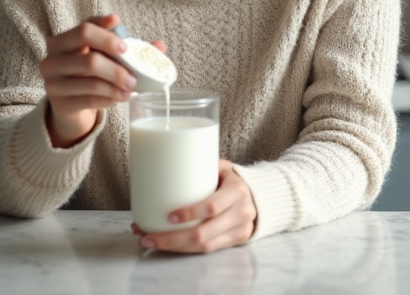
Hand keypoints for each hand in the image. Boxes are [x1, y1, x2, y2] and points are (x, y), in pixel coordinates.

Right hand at [40, 14, 165, 148]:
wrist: (68, 104)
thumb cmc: (88, 73)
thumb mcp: (102, 56)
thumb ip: (126, 47)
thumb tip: (160, 45)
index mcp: (62, 40)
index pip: (85, 29)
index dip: (108, 36)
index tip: (127, 45)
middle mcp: (52, 59)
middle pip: (90, 58)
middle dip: (118, 68)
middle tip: (135, 76)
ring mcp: (53, 82)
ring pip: (92, 81)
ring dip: (117, 86)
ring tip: (131, 89)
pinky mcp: (60, 103)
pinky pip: (90, 99)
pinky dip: (110, 98)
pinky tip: (120, 98)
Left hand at [132, 160, 256, 253]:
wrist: (262, 197)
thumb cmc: (234, 180)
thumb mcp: (224, 168)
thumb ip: (203, 165)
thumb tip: (168, 160)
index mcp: (237, 191)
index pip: (212, 206)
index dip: (190, 213)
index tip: (169, 216)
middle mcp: (241, 213)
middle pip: (204, 233)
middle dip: (172, 239)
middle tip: (147, 236)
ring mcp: (240, 230)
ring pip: (204, 247)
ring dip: (174, 248)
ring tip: (150, 242)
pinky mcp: (236, 242)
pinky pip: (208, 250)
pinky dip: (185, 250)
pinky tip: (168, 246)